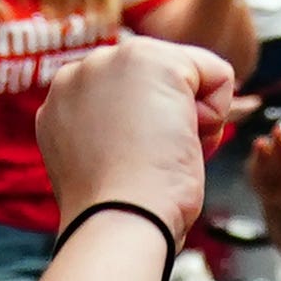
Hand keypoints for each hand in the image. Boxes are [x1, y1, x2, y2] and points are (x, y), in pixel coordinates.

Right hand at [39, 36, 234, 238]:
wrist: (119, 221)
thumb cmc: (120, 213)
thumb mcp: (104, 162)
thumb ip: (114, 131)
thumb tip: (149, 126)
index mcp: (62, 102)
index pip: (132, 95)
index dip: (148, 134)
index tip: (128, 168)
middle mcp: (77, 72)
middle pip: (160, 80)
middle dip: (169, 120)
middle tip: (146, 163)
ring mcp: (109, 60)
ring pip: (188, 76)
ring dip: (189, 119)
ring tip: (162, 153)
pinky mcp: (149, 59)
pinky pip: (217, 74)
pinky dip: (216, 115)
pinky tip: (182, 141)